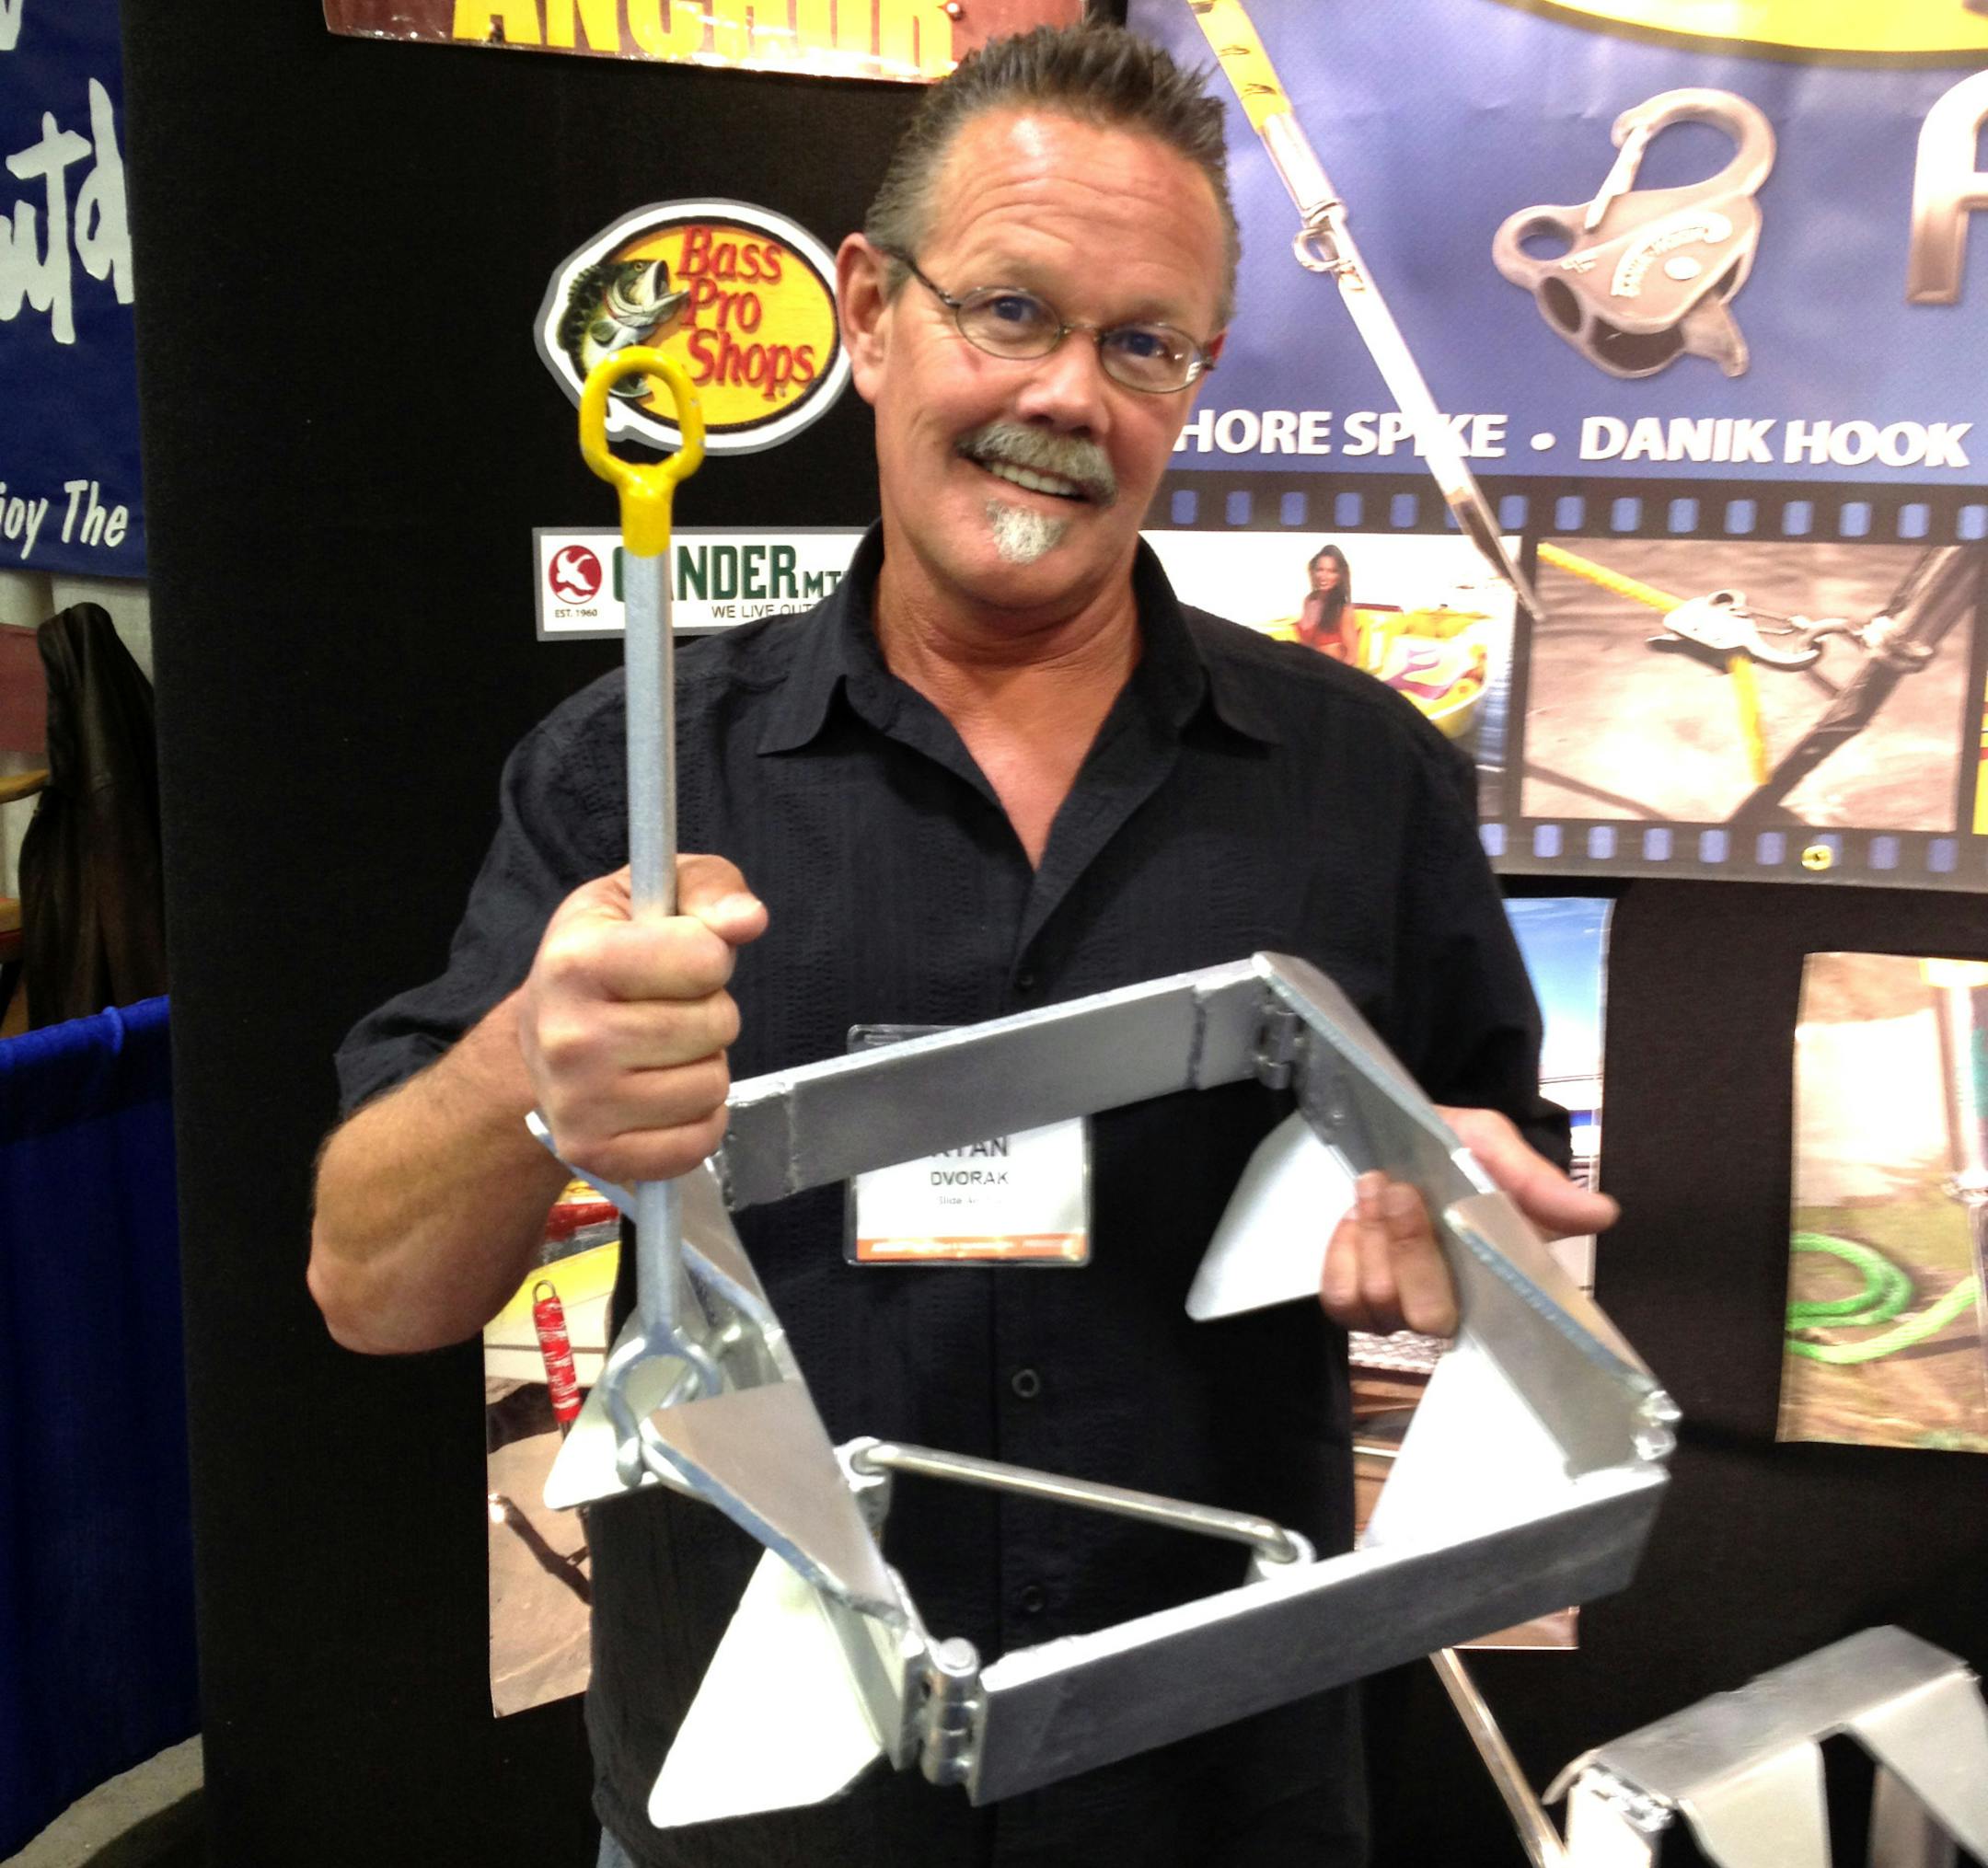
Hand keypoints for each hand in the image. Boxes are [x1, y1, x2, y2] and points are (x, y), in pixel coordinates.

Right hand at [519, 855, 767, 1186]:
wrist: (539, 1034)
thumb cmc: (602, 955)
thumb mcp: (646, 894)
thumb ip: (708, 888)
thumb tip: (748, 919)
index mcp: (576, 961)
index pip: (705, 957)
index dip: (708, 953)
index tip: (677, 957)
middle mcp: (570, 1037)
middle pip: (717, 1024)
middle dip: (708, 1012)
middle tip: (666, 1008)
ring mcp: (579, 1104)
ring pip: (713, 1085)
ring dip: (702, 1065)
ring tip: (660, 1049)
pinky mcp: (595, 1153)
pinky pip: (699, 1141)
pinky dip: (697, 1118)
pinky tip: (661, 1093)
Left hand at [1317, 1107, 1619, 1337]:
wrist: (1398, 1136)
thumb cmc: (1455, 1148)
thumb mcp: (1494, 1146)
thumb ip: (1539, 1184)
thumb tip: (1603, 1214)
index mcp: (1500, 1277)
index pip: (1493, 1321)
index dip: (1467, 1276)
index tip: (1447, 1213)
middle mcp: (1456, 1303)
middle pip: (1427, 1317)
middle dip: (1410, 1250)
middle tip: (1400, 1189)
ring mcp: (1405, 1306)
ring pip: (1378, 1306)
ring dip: (1372, 1240)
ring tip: (1378, 1188)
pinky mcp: (1361, 1299)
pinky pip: (1341, 1301)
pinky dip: (1342, 1257)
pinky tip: (1355, 1222)